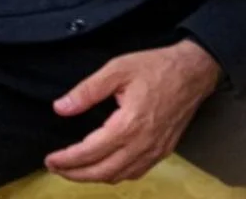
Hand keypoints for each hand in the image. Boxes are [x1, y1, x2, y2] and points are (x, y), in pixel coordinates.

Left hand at [45, 39, 219, 183]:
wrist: (195, 70)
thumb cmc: (158, 67)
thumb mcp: (118, 69)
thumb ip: (87, 90)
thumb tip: (61, 108)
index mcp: (128, 124)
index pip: (89, 153)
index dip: (66, 160)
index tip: (50, 159)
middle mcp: (142, 143)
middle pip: (102, 172)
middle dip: (75, 174)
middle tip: (57, 167)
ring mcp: (156, 150)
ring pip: (119, 177)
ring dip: (94, 177)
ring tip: (77, 169)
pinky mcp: (165, 150)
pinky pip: (136, 173)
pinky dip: (116, 175)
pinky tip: (107, 167)